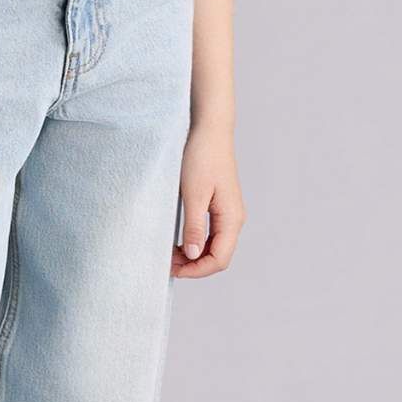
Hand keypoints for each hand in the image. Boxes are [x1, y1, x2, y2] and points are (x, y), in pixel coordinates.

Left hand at [172, 125, 245, 278]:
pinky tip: (180, 240)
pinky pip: (211, 234)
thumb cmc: (202, 157)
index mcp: (232, 218)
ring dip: (194, 255)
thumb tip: (193, 255)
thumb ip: (194, 226)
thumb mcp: (193, 194)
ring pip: (214, 246)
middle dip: (194, 265)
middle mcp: (234, 219)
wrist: (210, 131)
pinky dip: (196, 242)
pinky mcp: (220, 206)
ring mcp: (228, 213)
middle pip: (218, 256)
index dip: (197, 270)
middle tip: (167, 262)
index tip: (173, 270)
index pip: (219, 259)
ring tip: (170, 253)